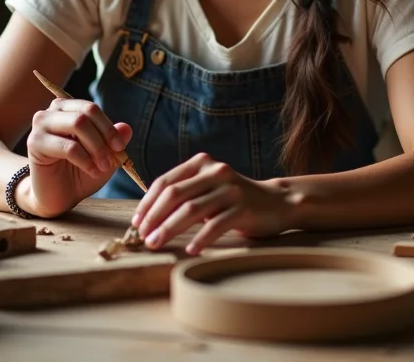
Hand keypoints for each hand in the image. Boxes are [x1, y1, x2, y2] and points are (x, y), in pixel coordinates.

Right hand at [23, 97, 131, 217]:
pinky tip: (92, 171)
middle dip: (103, 137)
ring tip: (102, 166)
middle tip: (112, 159)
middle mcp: (51, 112)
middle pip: (84, 114)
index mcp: (67, 109)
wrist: (58, 196)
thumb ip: (114, 140)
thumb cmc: (80, 172)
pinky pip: (69, 147)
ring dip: (96, 147)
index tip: (120, 147)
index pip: (90, 109)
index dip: (108, 127)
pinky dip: (86, 160)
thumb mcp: (104, 154)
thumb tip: (126, 128)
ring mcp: (41, 126)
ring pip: (77, 124)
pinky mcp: (34, 143)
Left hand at [131, 152, 293, 254]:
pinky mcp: (243, 207)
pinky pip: (216, 225)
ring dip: (170, 228)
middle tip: (143, 237)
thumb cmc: (233, 199)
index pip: (166, 181)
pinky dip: (200, 239)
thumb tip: (147, 217)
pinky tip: (190, 250)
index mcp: (202, 163)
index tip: (137, 223)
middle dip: (155, 217)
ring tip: (157, 244)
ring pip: (192, 209)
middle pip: (175, 194)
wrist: (275, 202)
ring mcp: (230, 188)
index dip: (148, 203)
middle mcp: (215, 171)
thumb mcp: (208, 188)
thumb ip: (184, 194)